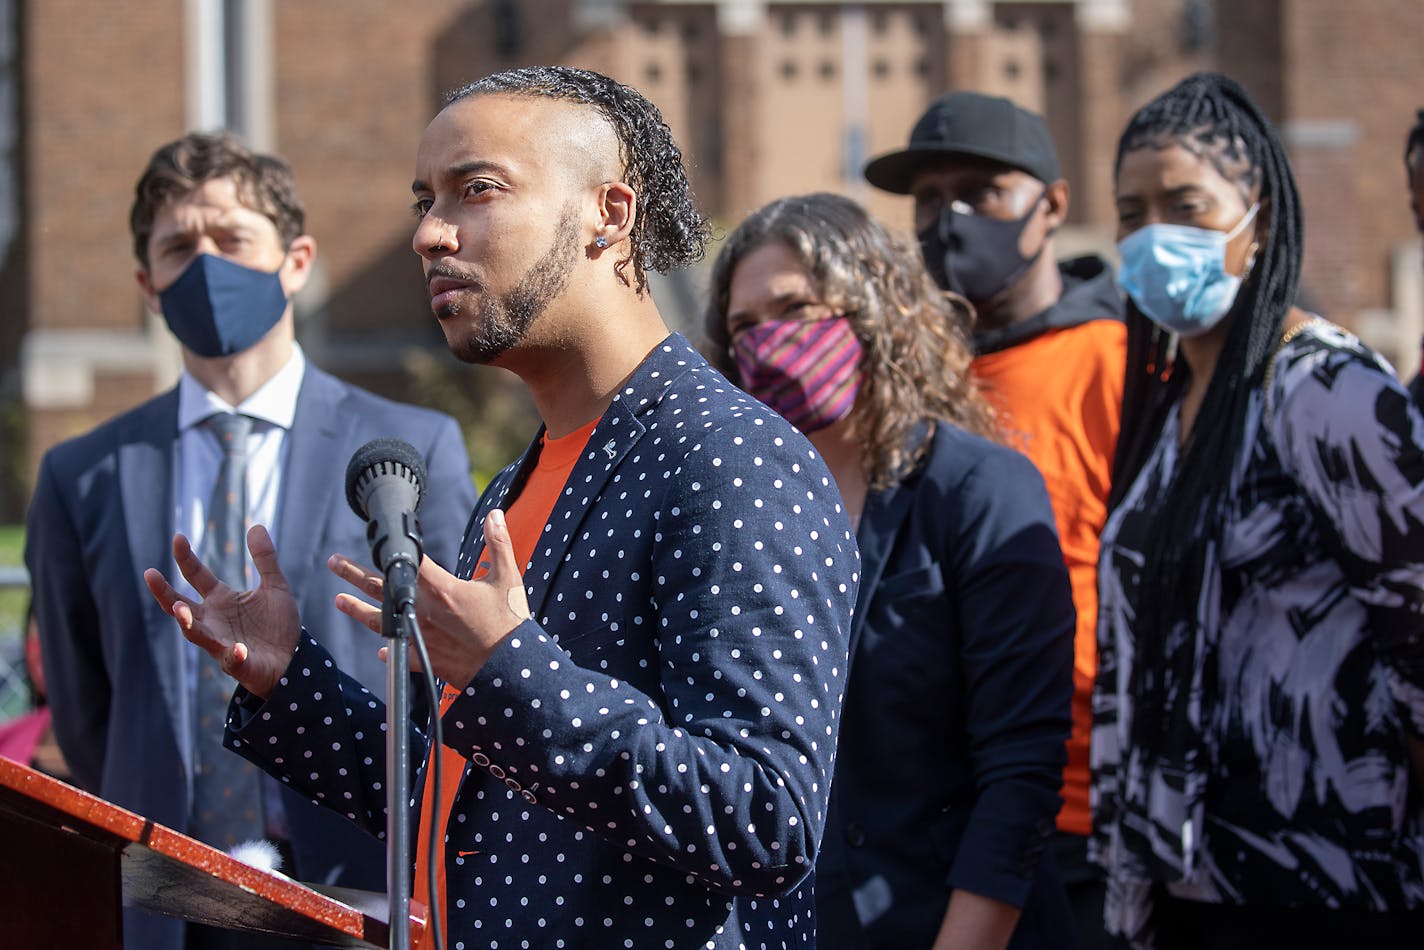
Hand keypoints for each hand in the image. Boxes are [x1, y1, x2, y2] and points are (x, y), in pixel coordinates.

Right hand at [144, 526, 301, 698]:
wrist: (293, 660)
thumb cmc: (278, 625)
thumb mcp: (275, 586)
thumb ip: (264, 559)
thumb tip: (256, 525)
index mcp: (221, 600)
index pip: (196, 576)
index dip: (185, 558)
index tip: (178, 537)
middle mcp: (213, 621)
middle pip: (180, 607)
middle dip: (165, 593)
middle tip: (150, 574)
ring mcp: (222, 643)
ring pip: (196, 635)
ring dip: (187, 624)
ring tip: (181, 611)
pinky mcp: (238, 664)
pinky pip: (231, 660)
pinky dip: (232, 654)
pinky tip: (236, 648)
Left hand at [330, 508, 530, 688]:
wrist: (510, 669)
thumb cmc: (509, 622)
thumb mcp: (508, 577)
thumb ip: (498, 543)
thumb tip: (494, 514)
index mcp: (442, 589)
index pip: (410, 562)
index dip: (396, 548)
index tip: (378, 539)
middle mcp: (423, 611)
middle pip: (382, 588)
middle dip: (355, 574)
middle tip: (334, 562)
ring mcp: (421, 636)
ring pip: (381, 621)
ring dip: (357, 609)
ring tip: (338, 600)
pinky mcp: (426, 659)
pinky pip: (401, 655)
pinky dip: (390, 651)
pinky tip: (379, 650)